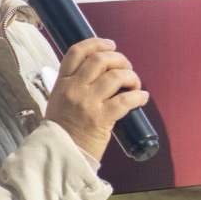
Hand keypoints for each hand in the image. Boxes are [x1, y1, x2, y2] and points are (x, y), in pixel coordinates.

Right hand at [44, 38, 149, 162]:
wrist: (59, 156)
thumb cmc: (61, 131)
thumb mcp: (58, 101)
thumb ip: (73, 86)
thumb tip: (100, 75)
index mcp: (62, 83)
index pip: (76, 52)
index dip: (96, 43)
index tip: (110, 45)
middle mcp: (74, 89)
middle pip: (100, 60)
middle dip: (119, 59)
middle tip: (127, 67)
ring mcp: (88, 103)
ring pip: (115, 76)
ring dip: (131, 76)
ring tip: (134, 84)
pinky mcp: (101, 118)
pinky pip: (126, 100)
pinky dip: (138, 96)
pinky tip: (142, 97)